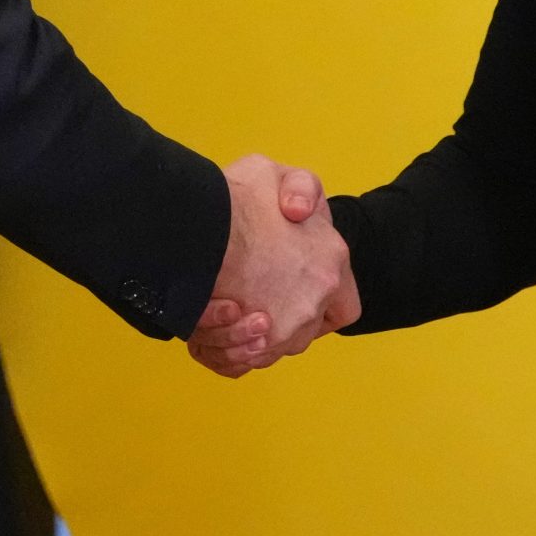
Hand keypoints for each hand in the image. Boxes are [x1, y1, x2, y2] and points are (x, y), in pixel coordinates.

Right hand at [184, 155, 357, 376]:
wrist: (191, 227)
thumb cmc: (230, 199)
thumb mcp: (271, 172)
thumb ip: (299, 188)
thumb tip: (299, 213)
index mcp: (331, 264)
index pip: (344, 307)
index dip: (324, 304)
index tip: (297, 293)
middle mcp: (312, 303)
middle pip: (302, 332)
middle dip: (279, 317)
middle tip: (249, 296)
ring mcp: (282, 330)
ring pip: (268, 349)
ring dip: (247, 335)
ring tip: (224, 306)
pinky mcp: (246, 348)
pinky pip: (238, 363)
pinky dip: (225, 351)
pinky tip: (211, 325)